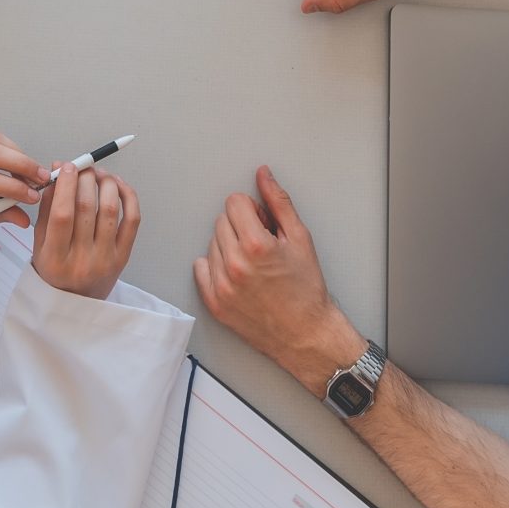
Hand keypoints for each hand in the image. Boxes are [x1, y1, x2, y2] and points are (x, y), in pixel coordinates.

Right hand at [31, 164, 139, 299]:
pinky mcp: (124, 256)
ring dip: (105, 183)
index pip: (62, 214)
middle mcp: (82, 260)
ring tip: (98, 174)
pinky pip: (132, 219)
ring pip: (110, 209)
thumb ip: (46, 209)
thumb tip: (57, 174)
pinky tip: (117, 185)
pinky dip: (127, 196)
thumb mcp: (40, 244)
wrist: (77, 303)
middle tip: (82, 166)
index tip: (67, 166)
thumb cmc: (56, 272)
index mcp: (55, 258)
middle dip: (85, 178)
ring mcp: (106, 259)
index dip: (66, 186)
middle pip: (86, 208)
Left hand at [193, 168, 362, 391]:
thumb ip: (278, 202)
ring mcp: (221, 286)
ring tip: (253, 264)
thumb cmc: (306, 288)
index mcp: (255, 246)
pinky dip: (216, 267)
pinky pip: (202, 268)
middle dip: (241, 226)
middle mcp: (234, 265)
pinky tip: (238, 275)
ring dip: (229, 246)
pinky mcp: (214, 303)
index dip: (252, 210)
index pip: (234, 202)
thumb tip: (263, 174)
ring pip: (212, 243)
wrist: (305, 333)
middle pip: (221, 220)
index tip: (263, 224)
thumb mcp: (300, 238)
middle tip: (262, 245)